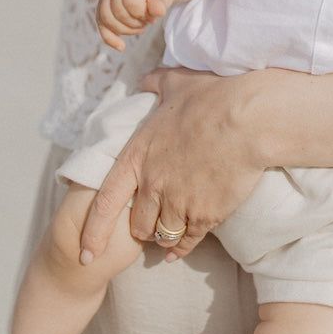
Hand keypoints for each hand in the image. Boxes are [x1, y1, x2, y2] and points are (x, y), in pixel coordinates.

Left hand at [79, 67, 266, 262]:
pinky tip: (180, 249)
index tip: (84, 253)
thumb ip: (155, 83)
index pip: (106, 202)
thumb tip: (144, 80)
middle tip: (146, 226)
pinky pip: (188, 241)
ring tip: (166, 236)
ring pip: (162, 235)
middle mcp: (153, 185)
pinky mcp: (205, 214)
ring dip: (162, 237)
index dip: (93, 231)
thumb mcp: (177, 83)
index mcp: (139, 156)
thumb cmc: (213, 98)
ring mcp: (179, 202)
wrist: (248, 120)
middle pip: (136, 224)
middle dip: (140, 227)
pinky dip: (182, 247)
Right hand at [96, 0, 175, 50]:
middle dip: (135, 23)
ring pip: (106, 19)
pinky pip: (100, 23)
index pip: (131, 2)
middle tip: (148, 20)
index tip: (153, 14)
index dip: (143, 14)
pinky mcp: (102, 4)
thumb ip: (162, 0)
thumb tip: (159, 11)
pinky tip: (121, 46)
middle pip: (118, 12)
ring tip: (140, 26)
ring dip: (125, 30)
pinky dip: (109, 38)